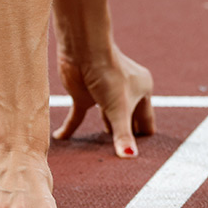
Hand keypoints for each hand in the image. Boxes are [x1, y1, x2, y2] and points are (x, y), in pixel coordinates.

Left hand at [53, 43, 155, 157]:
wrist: (83, 49)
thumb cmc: (108, 73)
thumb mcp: (118, 109)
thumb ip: (123, 135)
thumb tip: (130, 157)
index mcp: (142, 90)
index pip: (146, 121)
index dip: (142, 137)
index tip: (140, 155)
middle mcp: (125, 91)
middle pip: (127, 120)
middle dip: (125, 136)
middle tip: (122, 158)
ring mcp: (103, 93)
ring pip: (106, 118)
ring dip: (103, 132)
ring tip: (100, 153)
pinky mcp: (83, 94)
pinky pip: (77, 116)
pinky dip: (70, 128)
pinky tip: (61, 137)